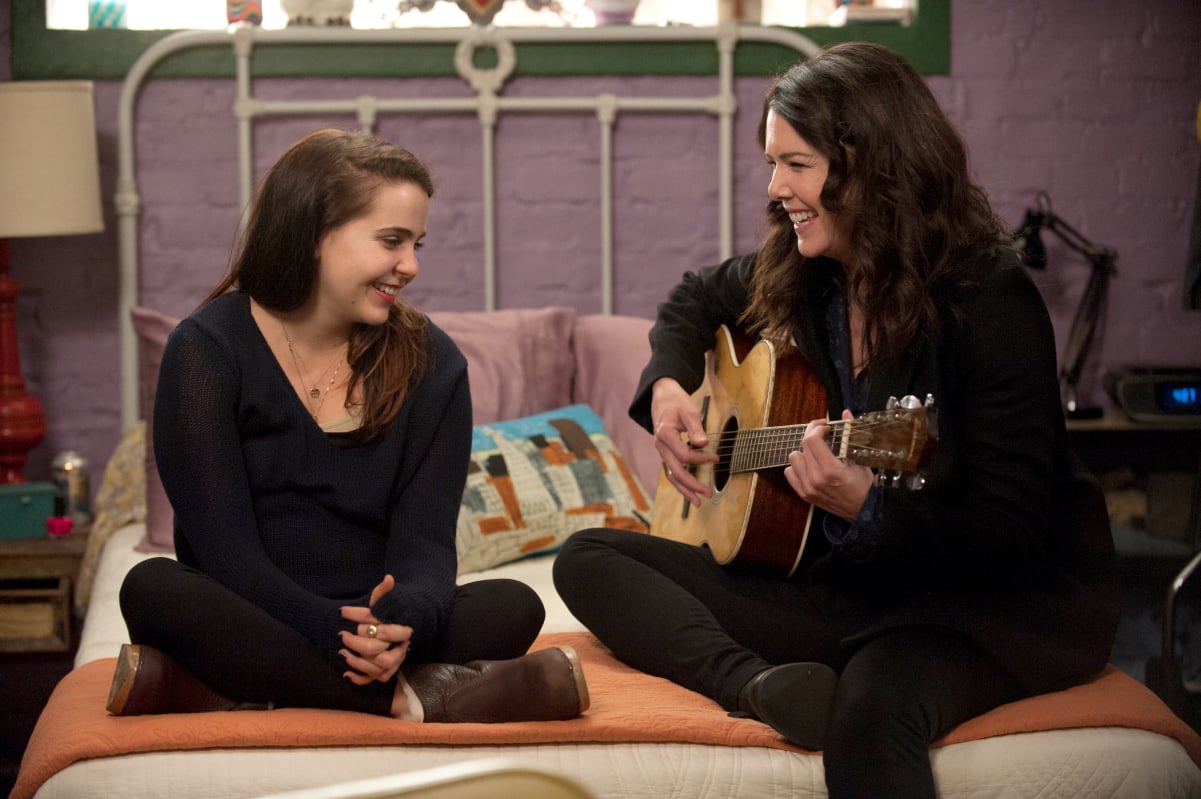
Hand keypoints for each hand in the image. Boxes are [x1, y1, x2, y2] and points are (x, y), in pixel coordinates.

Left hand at [339, 574, 412, 685]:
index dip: (369, 628)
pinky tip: (346, 673)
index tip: (352, 620)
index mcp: (403, 631)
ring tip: (342, 653)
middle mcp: (401, 649)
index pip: (388, 633)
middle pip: (381, 655)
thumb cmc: (388, 612)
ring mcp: (394, 661)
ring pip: (378, 670)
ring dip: (358, 664)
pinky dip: (360, 679)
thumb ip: (385, 592)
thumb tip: (388, 578)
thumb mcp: (385, 601)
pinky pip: (374, 680)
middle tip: (343, 635)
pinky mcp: (385, 671)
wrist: (398, 625)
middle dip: (359, 646)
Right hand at [651, 377, 718, 506]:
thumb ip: (696, 428)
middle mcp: (661, 446)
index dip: (702, 459)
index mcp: (665, 435)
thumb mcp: (689, 411)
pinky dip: (680, 483)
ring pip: (671, 476)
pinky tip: (690, 490)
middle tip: (708, 493)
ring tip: (698, 501)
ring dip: (684, 490)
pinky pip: (672, 471)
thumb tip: (703, 444)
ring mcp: (662, 451)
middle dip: (692, 485)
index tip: (716, 458)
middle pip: (676, 472)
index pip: (684, 455)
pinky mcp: (666, 453)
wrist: (662, 397)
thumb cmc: (676, 403)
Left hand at [784, 410, 874, 521]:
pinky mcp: (804, 494)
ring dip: (804, 451)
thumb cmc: (863, 486)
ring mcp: (807, 488)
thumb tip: (845, 413)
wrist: (863, 511)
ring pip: (793, 458)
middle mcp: (815, 479)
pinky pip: (789, 473)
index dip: (817, 428)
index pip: (811, 440)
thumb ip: (850, 434)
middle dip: (812, 435)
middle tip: (822, 433)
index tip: (825, 427)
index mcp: (830, 469)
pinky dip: (797, 466)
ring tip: (817, 452)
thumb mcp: (860, 459)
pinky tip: (809, 465)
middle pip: (802, 446)